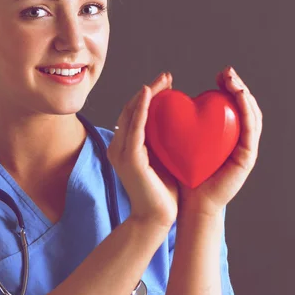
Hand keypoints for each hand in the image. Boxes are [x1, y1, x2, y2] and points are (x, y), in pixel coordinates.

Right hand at [107, 72, 178, 228]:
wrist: (156, 217)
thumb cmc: (163, 192)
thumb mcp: (162, 160)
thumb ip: (162, 143)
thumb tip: (176, 126)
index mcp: (125, 147)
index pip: (135, 115)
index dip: (149, 97)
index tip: (167, 85)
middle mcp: (118, 147)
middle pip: (131, 110)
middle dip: (149, 90)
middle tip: (167, 76)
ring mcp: (121, 152)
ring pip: (131, 114)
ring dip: (146, 94)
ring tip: (163, 80)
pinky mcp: (129, 158)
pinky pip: (135, 127)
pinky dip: (142, 109)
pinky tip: (151, 94)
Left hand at [179, 66, 262, 215]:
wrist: (187, 204)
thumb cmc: (179, 175)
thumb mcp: (176, 142)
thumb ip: (176, 123)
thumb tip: (164, 98)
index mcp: (224, 136)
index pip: (231, 107)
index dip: (227, 88)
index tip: (219, 74)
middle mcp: (237, 141)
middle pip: (244, 107)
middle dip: (237, 85)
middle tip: (227, 71)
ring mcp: (245, 149)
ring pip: (252, 115)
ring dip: (244, 94)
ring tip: (233, 80)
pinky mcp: (246, 158)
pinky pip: (251, 130)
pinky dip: (247, 111)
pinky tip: (239, 97)